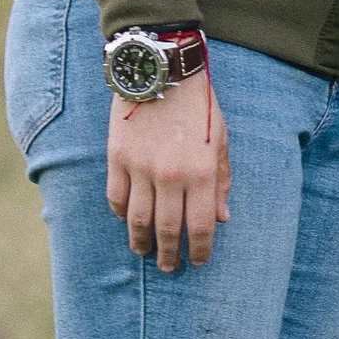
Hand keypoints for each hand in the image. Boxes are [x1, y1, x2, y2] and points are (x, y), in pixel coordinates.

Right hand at [106, 72, 231, 268]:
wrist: (161, 71)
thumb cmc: (198, 106)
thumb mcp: (219, 140)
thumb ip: (220, 180)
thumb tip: (222, 218)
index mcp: (200, 173)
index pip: (200, 225)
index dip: (198, 250)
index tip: (197, 261)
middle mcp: (170, 176)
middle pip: (166, 229)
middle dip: (168, 254)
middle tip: (168, 267)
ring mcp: (140, 168)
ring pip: (137, 220)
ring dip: (140, 242)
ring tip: (143, 252)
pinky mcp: (117, 158)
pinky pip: (117, 197)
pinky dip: (122, 214)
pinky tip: (128, 221)